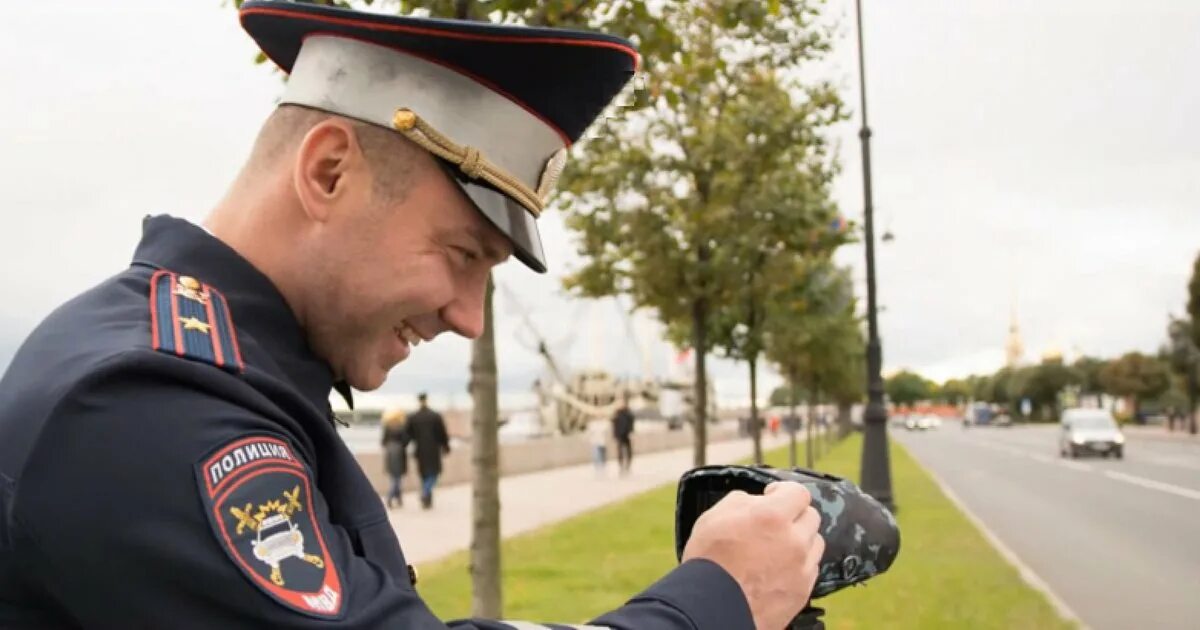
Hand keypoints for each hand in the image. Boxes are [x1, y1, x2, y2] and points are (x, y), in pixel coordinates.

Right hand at [681, 482, 823, 629]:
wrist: (712, 608)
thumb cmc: (708, 561)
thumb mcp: (714, 517)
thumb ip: (741, 501)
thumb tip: (756, 501)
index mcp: (772, 516)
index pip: (798, 493)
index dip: (784, 491)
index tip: (773, 495)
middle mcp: (793, 540)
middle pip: (811, 517)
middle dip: (793, 515)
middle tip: (774, 523)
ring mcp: (801, 568)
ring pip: (815, 543)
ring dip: (800, 540)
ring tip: (777, 547)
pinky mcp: (803, 591)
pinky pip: (810, 569)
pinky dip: (799, 565)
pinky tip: (778, 568)